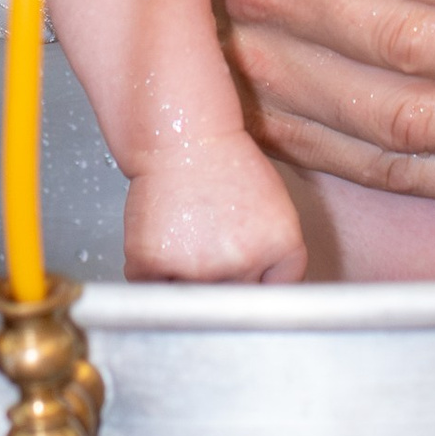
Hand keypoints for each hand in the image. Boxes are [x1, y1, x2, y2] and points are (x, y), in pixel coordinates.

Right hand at [122, 142, 308, 285]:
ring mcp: (198, 267)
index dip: (259, 289)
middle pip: (233, 301)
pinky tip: (163, 240)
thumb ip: (275, 257)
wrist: (183, 134)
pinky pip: (154, 289)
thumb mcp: (275, 206)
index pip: (276, 295)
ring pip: (193, 301)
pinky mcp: (155, 265)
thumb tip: (266, 298)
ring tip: (186, 240)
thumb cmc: (226, 161)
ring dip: (187, 282)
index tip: (249, 285)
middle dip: (223, 284)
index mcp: (281, 246)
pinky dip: (153, 273)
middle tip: (209, 248)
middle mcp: (243, 261)